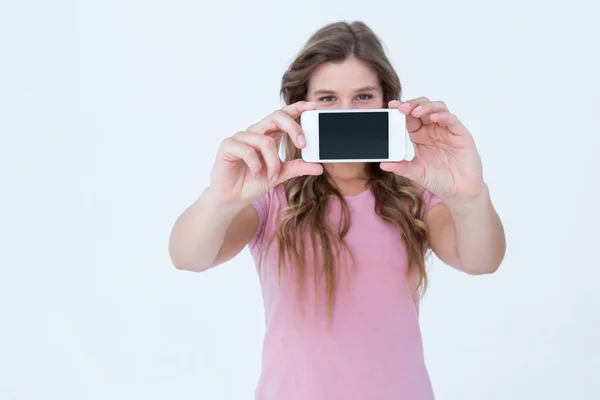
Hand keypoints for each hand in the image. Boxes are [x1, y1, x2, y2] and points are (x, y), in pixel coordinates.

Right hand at [209, 101, 323, 205]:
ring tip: (272, 176)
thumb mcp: (280, 175)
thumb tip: (319, 167)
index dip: (297, 107)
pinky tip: (256, 175)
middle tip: (303, 144)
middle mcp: (255, 132)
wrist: (232, 198)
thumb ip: (297, 168)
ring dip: (273, 162)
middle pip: (276, 116)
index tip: (313, 106)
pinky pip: (248, 150)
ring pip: (265, 140)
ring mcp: (241, 137)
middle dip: (293, 128)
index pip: (284, 115)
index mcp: (269, 135)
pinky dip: (256, 166)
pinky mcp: (228, 145)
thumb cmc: (253, 183)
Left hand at [381, 98, 484, 201]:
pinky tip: (434, 118)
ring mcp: (447, 130)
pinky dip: (443, 116)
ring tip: (415, 111)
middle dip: (412, 104)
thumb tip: (383, 164)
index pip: (409, 117)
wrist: (459, 191)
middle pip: (423, 107)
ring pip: (438, 108)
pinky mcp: (461, 134)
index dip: (401, 110)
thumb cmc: (439, 180)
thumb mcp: (416, 173)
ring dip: (426, 106)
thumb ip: (401, 168)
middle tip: (402, 108)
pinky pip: (452, 120)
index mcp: (420, 136)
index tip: (391, 106)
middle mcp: (433, 130)